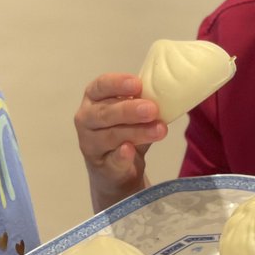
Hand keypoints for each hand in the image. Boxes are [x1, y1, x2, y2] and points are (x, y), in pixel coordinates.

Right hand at [74, 73, 166, 210]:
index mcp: (94, 98)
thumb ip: (143, 103)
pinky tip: (130, 150)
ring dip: (137, 132)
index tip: (138, 84)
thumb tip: (167, 95)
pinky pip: (111, 160)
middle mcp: (86, 119)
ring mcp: (90, 144)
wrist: (116, 170)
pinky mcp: (101, 166)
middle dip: (129, 110)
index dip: (118, 84)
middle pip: (105, 112)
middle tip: (152, 109)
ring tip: (159, 130)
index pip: (101, 86)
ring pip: (111, 136)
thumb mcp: (132, 113)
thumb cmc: (124, 130)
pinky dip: (121, 155)